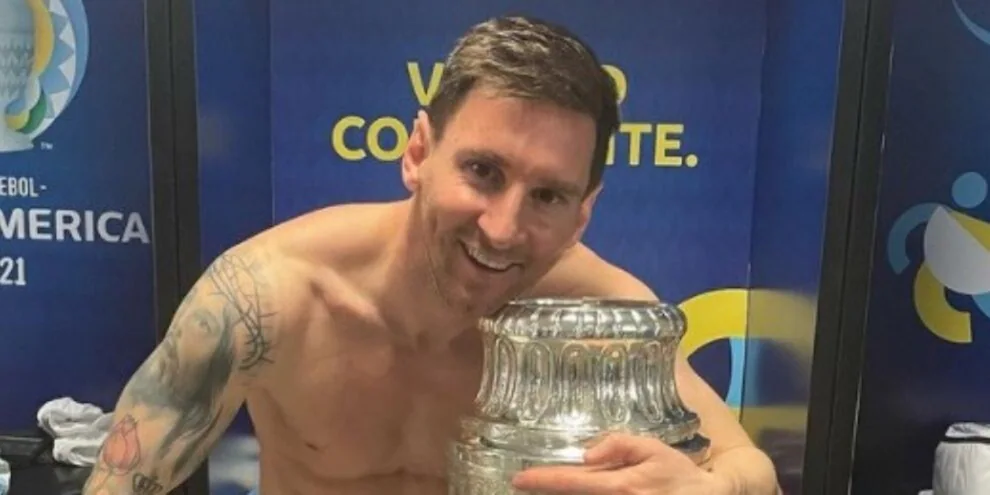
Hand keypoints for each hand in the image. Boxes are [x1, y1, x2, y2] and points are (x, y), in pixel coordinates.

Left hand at [511, 432, 730, 494]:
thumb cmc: (676, 472)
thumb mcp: (652, 448)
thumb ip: (620, 445)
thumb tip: (587, 451)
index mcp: (621, 485)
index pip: (573, 482)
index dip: (543, 481)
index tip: (519, 479)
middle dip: (546, 492)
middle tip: (524, 484)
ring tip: (544, 488)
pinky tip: (569, 492)